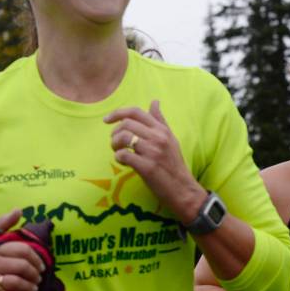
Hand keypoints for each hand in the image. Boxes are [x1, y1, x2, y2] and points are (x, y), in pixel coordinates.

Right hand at [0, 209, 45, 290]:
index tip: (42, 266)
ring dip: (29, 287)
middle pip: (22, 267)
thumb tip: (19, 210)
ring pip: (15, 283)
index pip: (24, 251)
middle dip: (35, 274)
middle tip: (38, 278)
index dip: (37, 259)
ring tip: (33, 288)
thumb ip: (3, 224)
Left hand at [104, 100, 206, 222]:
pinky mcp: (147, 167)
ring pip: (123, 137)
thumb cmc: (174, 165)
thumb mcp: (171, 139)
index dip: (117, 112)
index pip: (136, 112)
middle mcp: (158, 138)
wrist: (182, 189)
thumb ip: (160, 121)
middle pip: (126, 124)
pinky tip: (123, 162)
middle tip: (115, 143)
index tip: (107, 120)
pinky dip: (118, 157)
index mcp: (162, 130)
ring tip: (118, 151)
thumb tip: (154, 101)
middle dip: (114, 133)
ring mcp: (153, 152)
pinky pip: (124, 155)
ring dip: (114, 144)